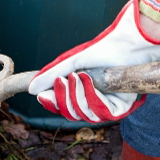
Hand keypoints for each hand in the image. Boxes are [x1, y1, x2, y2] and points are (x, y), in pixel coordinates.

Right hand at [28, 0, 159, 122]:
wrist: (127, 44)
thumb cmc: (103, 50)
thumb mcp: (72, 62)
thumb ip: (51, 75)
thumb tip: (31, 89)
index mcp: (83, 92)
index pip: (63, 106)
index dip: (52, 103)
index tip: (42, 96)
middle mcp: (95, 102)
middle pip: (72, 113)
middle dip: (64, 98)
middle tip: (63, 79)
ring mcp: (108, 106)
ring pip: (85, 115)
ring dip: (78, 95)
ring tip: (78, 76)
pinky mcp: (122, 108)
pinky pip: (102, 112)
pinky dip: (92, 96)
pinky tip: (89, 80)